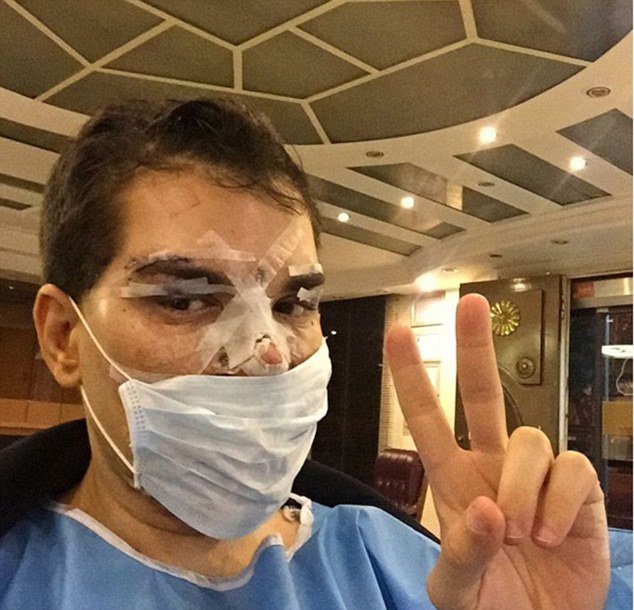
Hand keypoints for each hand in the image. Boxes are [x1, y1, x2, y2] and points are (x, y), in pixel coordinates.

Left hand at [385, 294, 608, 609]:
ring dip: (523, 485)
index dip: (412, 377)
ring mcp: (534, 475)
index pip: (427, 420)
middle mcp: (492, 465)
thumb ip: (461, 554)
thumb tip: (486, 509)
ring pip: (529, 439)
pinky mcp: (575, 490)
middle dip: (475, 349)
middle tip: (470, 303)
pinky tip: (551, 532)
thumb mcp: (457, 590)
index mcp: (453, 479)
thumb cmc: (491, 604)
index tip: (398, 334)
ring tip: (524, 532)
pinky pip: (570, 469)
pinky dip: (558, 500)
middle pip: (483, 394)